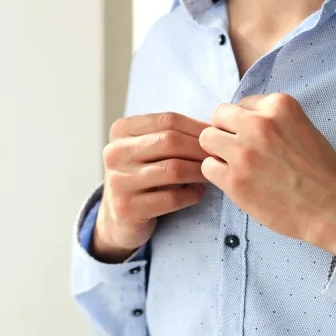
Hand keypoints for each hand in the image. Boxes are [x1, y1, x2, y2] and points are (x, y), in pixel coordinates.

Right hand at [95, 112, 210, 262]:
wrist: (119, 215)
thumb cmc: (145, 175)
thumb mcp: (150, 148)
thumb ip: (173, 134)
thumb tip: (215, 128)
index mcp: (121, 130)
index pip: (168, 120)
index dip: (198, 127)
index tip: (218, 137)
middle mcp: (114, 152)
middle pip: (170, 141)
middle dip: (201, 149)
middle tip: (220, 157)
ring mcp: (118, 181)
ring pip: (173, 169)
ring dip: (199, 172)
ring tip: (211, 174)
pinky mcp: (127, 208)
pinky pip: (171, 198)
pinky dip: (192, 194)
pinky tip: (198, 192)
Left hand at [199, 93, 335, 256]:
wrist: (332, 208)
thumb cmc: (319, 170)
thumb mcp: (301, 126)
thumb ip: (271, 118)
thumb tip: (238, 119)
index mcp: (278, 106)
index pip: (239, 104)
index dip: (244, 123)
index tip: (256, 139)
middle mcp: (259, 124)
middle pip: (218, 117)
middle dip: (225, 133)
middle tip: (239, 151)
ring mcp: (244, 152)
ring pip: (206, 139)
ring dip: (218, 152)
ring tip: (237, 166)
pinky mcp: (234, 180)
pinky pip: (207, 168)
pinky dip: (218, 175)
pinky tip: (238, 182)